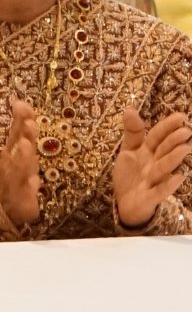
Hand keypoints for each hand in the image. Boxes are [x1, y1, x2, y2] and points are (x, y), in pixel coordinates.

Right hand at [0, 99, 41, 231]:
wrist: (0, 210)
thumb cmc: (14, 180)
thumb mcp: (21, 156)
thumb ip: (22, 134)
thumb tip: (23, 108)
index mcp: (14, 153)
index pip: (17, 133)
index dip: (19, 119)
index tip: (20, 103)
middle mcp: (11, 165)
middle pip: (17, 149)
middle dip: (22, 136)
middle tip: (28, 122)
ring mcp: (14, 182)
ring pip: (18, 169)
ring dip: (21, 157)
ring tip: (25, 145)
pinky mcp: (21, 200)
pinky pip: (24, 193)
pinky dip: (28, 188)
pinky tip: (34, 182)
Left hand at [112, 107, 190, 230]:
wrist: (125, 203)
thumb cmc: (131, 174)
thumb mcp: (128, 151)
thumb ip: (132, 132)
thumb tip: (130, 108)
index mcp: (148, 152)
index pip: (157, 136)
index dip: (166, 127)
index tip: (180, 116)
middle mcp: (154, 164)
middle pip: (163, 151)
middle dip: (173, 141)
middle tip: (186, 131)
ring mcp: (153, 180)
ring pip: (163, 168)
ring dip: (173, 159)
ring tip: (184, 149)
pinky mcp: (150, 197)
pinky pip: (160, 191)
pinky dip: (168, 185)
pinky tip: (178, 177)